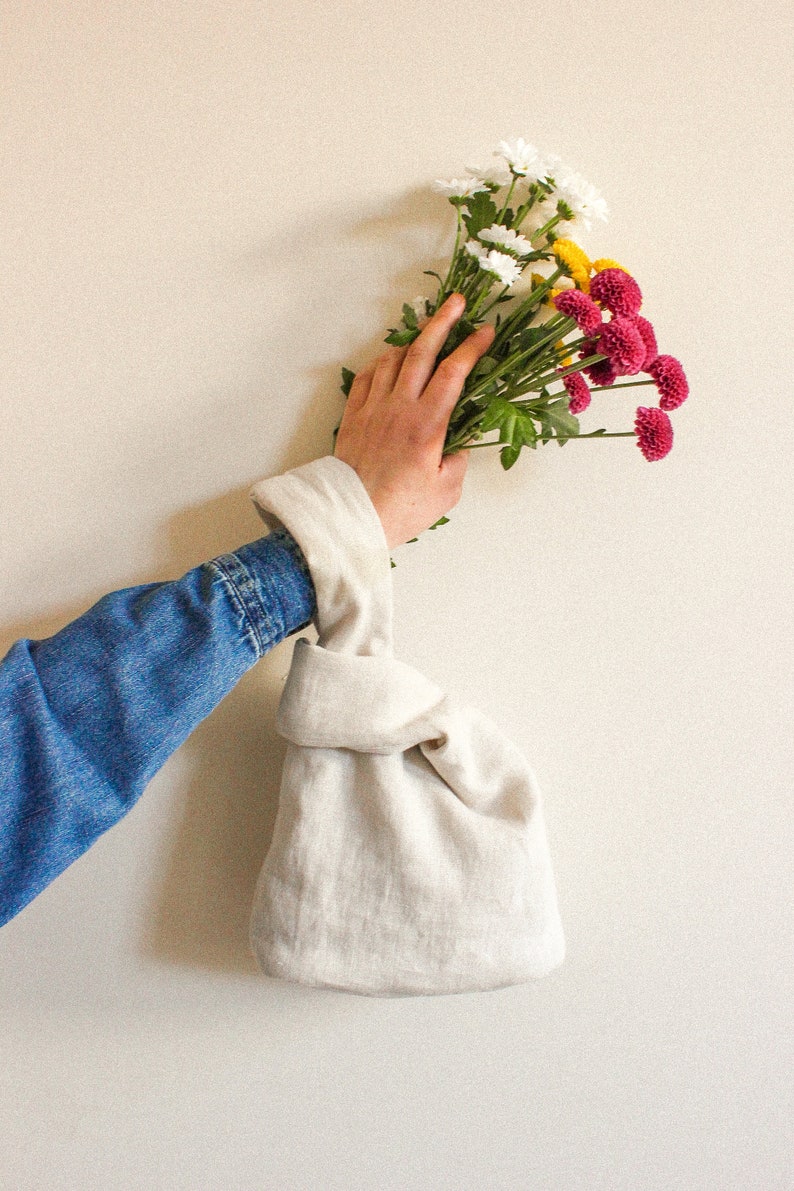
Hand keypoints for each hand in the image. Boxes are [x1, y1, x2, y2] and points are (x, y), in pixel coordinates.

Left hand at [334, 294, 494, 548]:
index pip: (454, 372)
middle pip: (422, 351)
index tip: (485, 331)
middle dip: (442, 322)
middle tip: (457, 303)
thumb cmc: (402, 510)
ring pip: (392, 359)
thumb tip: (458, 441)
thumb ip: (458, 458)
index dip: (471, 347)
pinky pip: (367, 376)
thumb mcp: (447, 490)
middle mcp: (398, 408)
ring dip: (413, 342)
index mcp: (427, 424)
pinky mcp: (353, 417)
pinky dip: (382, 363)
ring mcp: (372, 409)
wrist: (352, 519)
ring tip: (427, 335)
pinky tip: (391, 362)